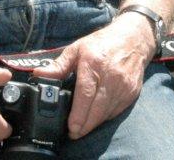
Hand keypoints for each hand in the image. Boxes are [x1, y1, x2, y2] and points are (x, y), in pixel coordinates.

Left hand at [33, 14, 153, 138]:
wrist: (134, 39)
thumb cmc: (102, 43)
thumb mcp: (77, 49)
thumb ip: (58, 65)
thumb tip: (38, 75)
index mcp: (93, 64)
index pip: (86, 95)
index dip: (78, 115)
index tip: (71, 128)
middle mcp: (111, 76)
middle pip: (97, 110)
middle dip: (84, 126)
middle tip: (73, 133)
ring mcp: (124, 86)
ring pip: (106, 114)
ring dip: (93, 124)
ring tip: (82, 127)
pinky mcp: (132, 93)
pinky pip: (116, 112)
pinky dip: (105, 117)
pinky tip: (96, 116)